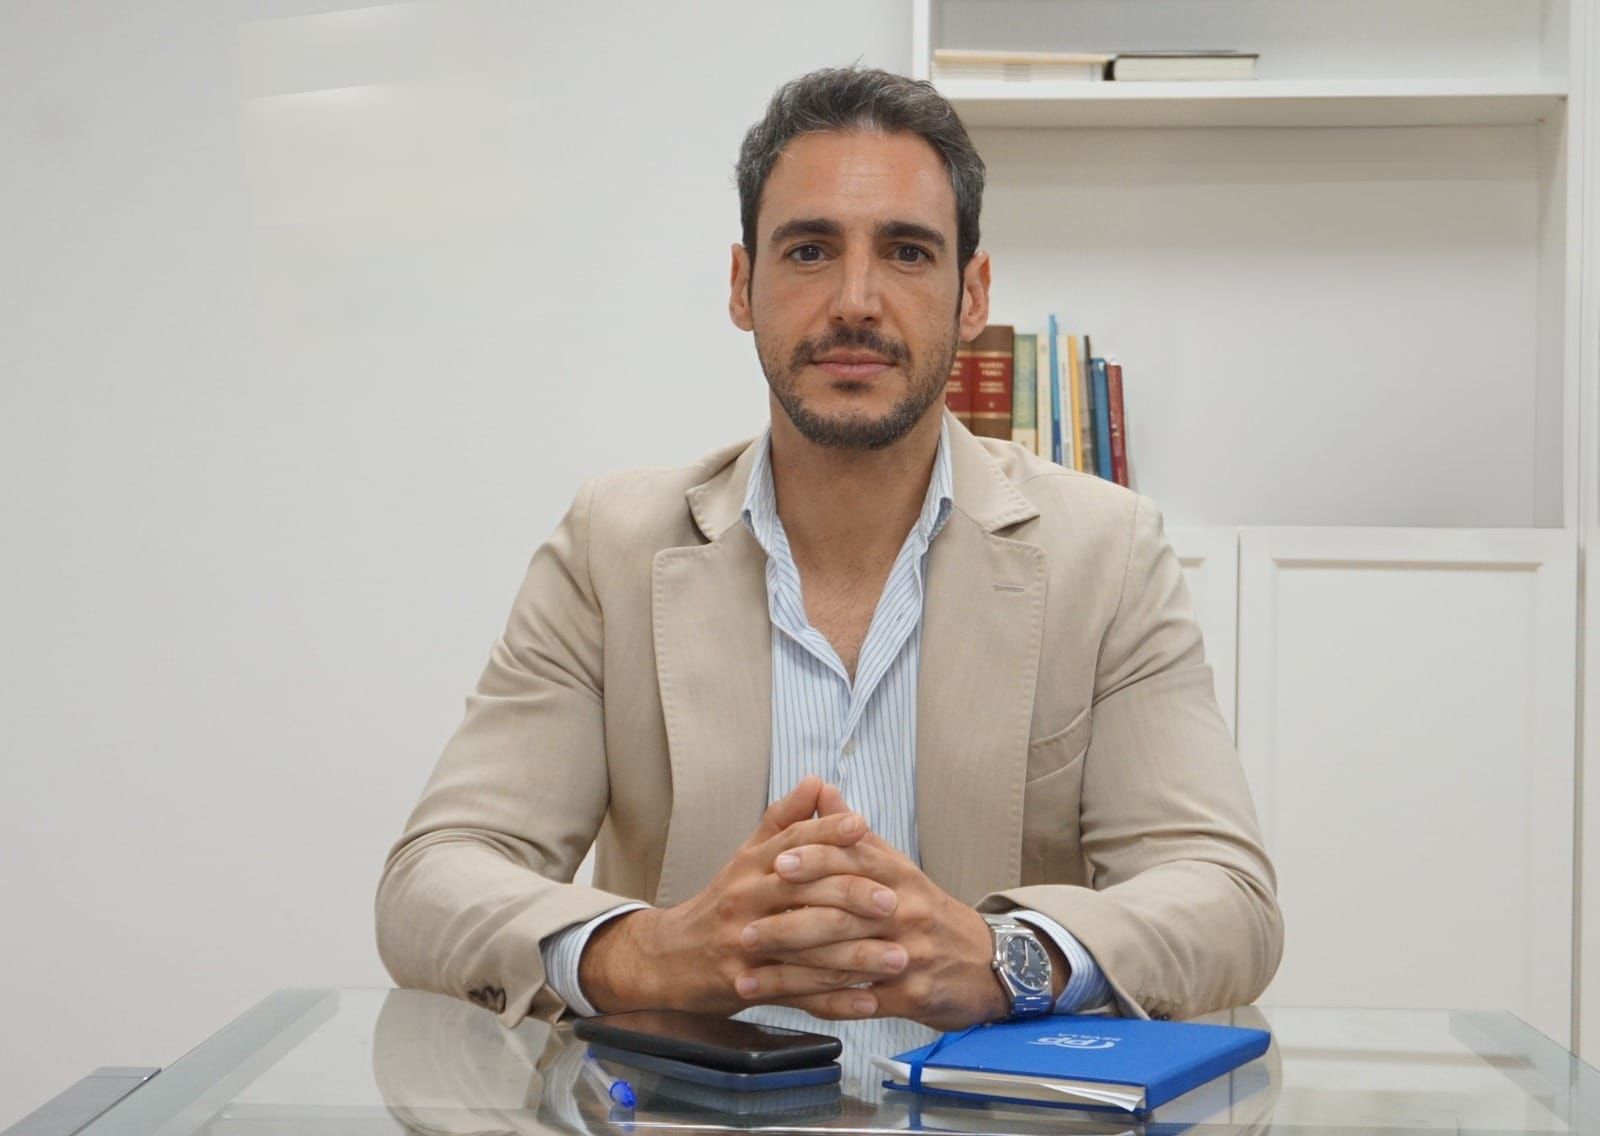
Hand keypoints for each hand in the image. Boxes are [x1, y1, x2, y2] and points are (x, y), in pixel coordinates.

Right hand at [578, 776, 903, 1013]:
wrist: (668, 957)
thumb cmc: (722, 904)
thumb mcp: (747, 857)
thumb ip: (784, 821)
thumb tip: (818, 782)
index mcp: (751, 865)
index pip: (792, 842)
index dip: (827, 831)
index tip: (863, 827)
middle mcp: (746, 899)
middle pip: (802, 892)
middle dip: (852, 897)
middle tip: (893, 902)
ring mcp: (745, 943)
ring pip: (807, 948)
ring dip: (856, 956)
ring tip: (897, 958)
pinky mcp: (744, 983)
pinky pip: (797, 992)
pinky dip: (835, 1000)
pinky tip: (868, 1002)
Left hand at [736, 827, 1019, 1030]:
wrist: (987, 964)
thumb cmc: (928, 912)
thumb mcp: (897, 868)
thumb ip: (853, 836)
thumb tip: (820, 790)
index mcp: (898, 875)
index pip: (853, 859)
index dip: (815, 858)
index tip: (775, 862)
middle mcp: (905, 911)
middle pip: (842, 913)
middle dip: (789, 923)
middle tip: (744, 930)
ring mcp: (910, 954)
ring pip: (842, 961)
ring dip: (791, 972)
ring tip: (748, 976)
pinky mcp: (912, 994)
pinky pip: (857, 1001)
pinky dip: (819, 1004)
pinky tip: (784, 1005)